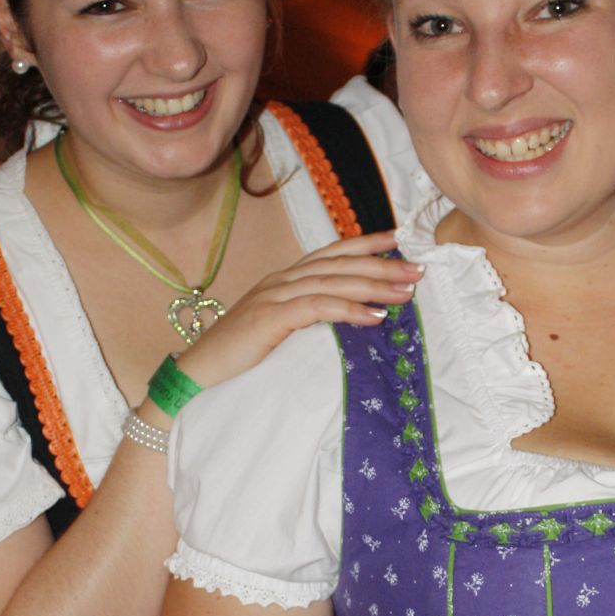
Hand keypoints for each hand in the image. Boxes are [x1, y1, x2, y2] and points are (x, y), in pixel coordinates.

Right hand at [179, 231, 421, 388]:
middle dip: (382, 266)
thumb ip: (306, 319)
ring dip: (373, 285)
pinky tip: (374, 316)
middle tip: (418, 269)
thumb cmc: (238, 359)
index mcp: (283, 280)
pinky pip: (317, 308)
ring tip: (406, 292)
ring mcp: (274, 297)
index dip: (365, 244)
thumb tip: (347, 320)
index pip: (331, 254)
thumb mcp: (278, 332)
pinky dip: (348, 309)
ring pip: (333, 282)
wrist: (196, 375)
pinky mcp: (270, 318)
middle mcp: (280, 281)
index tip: (400, 241)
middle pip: (339, 265)